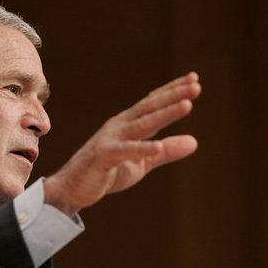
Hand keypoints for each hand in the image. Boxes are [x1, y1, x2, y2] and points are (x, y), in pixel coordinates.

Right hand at [44, 72, 200, 215]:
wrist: (72, 188)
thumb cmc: (106, 173)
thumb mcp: (142, 163)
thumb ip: (165, 151)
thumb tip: (195, 141)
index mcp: (127, 125)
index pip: (152, 104)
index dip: (172, 91)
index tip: (194, 79)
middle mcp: (119, 126)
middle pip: (149, 108)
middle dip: (173, 95)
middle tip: (195, 84)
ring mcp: (109, 140)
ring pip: (141, 124)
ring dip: (164, 114)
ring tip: (186, 104)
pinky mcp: (102, 157)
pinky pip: (124, 151)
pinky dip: (141, 149)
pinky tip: (157, 147)